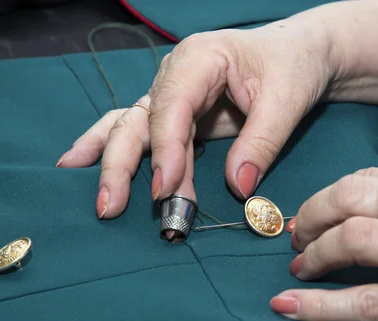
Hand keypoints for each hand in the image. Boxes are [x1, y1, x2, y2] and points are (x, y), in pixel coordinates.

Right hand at [55, 21, 332, 221]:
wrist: (298, 55)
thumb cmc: (293, 67)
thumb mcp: (286, 100)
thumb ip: (262, 143)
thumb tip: (238, 188)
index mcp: (200, 59)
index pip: (172, 106)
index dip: (165, 149)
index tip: (164, 190)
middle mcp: (176, 74)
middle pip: (140, 120)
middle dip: (123, 165)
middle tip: (111, 208)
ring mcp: (172, 95)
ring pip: (133, 128)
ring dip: (115, 166)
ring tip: (99, 201)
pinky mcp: (178, 115)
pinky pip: (140, 132)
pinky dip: (111, 149)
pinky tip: (80, 164)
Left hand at [273, 166, 377, 320]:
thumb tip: (353, 210)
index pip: (368, 177)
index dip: (329, 196)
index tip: (312, 212)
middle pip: (351, 197)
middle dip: (311, 215)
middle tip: (297, 236)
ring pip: (351, 239)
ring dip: (314, 254)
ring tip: (302, 267)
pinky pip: (360, 300)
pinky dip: (317, 305)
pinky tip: (289, 305)